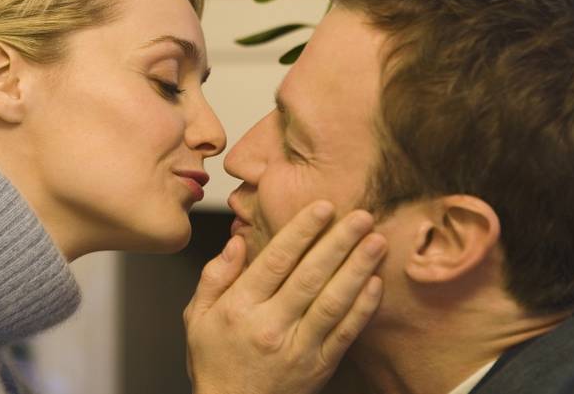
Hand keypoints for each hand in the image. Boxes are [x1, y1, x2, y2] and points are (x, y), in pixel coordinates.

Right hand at [185, 202, 386, 393]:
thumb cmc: (215, 361)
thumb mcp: (197, 316)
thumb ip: (215, 276)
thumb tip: (237, 242)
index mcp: (241, 308)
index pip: (276, 261)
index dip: (301, 231)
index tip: (322, 207)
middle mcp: (271, 325)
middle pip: (310, 276)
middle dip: (338, 242)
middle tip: (361, 215)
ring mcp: (298, 347)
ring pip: (333, 302)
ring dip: (358, 269)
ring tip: (376, 242)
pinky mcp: (319, 366)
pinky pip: (345, 333)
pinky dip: (363, 308)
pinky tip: (375, 283)